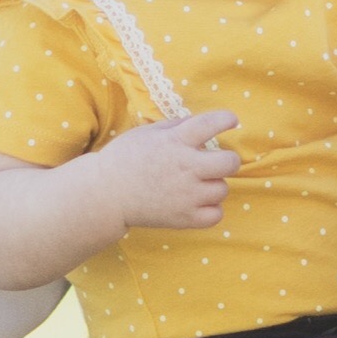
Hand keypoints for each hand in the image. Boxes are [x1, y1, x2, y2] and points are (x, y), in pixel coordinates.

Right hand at [89, 108, 243, 236]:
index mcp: (176, 141)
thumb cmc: (125, 158)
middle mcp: (186, 167)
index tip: (230, 120)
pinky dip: (210, 210)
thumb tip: (201, 125)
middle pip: (229, 163)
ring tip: (196, 185)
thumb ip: (177, 127)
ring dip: (213, 186)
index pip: (211, 124)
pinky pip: (216, 215)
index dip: (226, 119)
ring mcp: (187, 195)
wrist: (106, 194)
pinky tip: (197, 203)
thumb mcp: (148, 132)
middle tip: (215, 162)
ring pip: (222, 190)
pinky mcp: (184, 218)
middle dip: (227, 160)